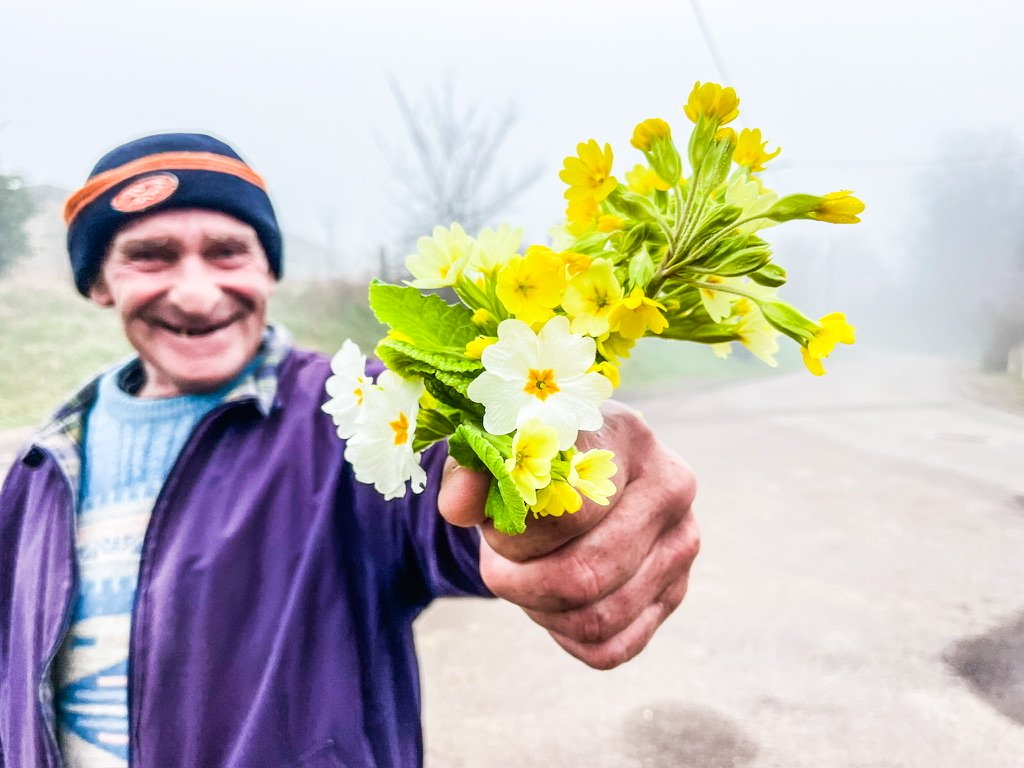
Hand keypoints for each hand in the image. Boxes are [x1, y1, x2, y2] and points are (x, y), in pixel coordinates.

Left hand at [437, 400, 699, 669]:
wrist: (574, 473)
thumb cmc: (532, 458)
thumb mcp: (496, 452)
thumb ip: (471, 471)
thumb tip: (456, 504)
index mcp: (627, 435)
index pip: (568, 509)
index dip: (513, 534)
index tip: (489, 525)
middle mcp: (670, 487)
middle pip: (585, 574)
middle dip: (522, 581)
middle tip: (497, 565)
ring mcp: (681, 544)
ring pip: (597, 617)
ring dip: (539, 609)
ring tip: (521, 578)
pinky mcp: (675, 592)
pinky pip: (611, 648)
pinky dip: (565, 636)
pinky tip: (549, 604)